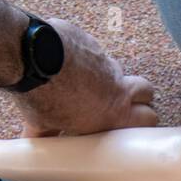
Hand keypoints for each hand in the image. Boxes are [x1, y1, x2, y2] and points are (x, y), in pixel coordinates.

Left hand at [9, 18, 154, 136]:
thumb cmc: (42, 95)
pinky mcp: (90, 43)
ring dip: (106, 74)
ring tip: (84, 78)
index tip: (135, 120)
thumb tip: (36, 137)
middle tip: (124, 98)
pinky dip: (83, 55)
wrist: (31, 57)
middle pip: (146, 89)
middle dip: (139, 94)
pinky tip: (65, 59)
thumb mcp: (44, 122)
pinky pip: (93, 50)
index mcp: (113, 114)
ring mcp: (106, 63)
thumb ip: (49, 130)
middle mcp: (117, 88)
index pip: (148, 118)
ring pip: (116, 69)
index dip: (144, 118)